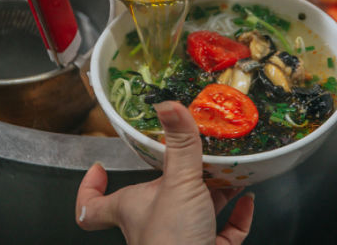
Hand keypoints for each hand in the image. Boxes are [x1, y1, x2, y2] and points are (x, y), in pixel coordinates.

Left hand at [75, 101, 254, 244]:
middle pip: (160, 194)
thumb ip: (179, 145)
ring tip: (232, 168)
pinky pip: (225, 230)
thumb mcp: (177, 185)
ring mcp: (184, 236)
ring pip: (197, 208)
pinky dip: (238, 215)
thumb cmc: (173, 243)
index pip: (93, 205)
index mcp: (133, 208)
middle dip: (180, 173)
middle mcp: (155, 221)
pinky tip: (247, 199)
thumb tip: (169, 105)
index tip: (100, 167)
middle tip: (195, 152)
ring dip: (216, 189)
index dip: (90, 187)